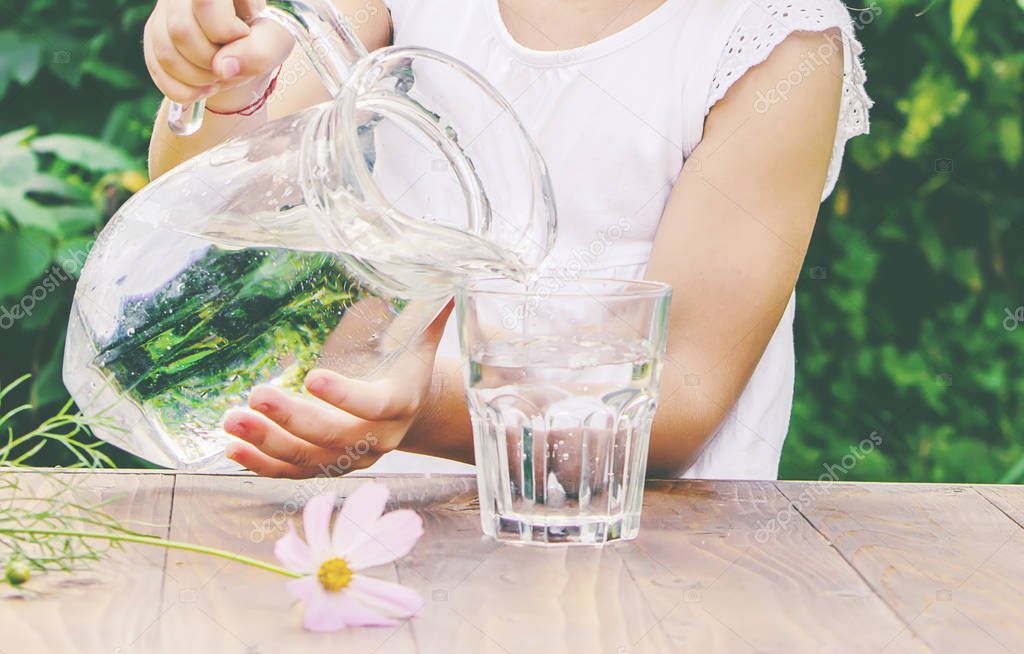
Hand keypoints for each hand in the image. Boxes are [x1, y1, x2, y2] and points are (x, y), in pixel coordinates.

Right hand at [143, 0, 293, 111]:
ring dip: (198, 80)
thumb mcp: (274, 41)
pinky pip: (157, 70)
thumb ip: (257, 52)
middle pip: (181, 31)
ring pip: (165, 53)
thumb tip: (222, 69)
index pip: (206, 3)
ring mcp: (162, 13)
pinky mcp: (153, 36)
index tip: (242, 34)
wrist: (246, 42)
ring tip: (220, 77)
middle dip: (211, 62)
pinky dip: (184, 90)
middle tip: (232, 64)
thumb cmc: (263, 34)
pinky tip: (204, 87)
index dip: (225, 31)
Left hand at [222, 302, 453, 477]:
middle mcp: (376, 438)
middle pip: (332, 438)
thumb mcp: (421, 339)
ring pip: (307, 460)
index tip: (311, 377)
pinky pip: (292, 473)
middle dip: (292, 420)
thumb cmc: (410, 366)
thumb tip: (449, 270)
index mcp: (399, 403)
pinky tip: (232, 447)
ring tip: (232, 420)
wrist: (414, 411)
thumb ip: (430, 310)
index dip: (345, 398)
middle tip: (256, 396)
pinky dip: (261, 464)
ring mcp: (350, 458)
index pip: (373, 405)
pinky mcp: (327, 466)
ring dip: (267, 443)